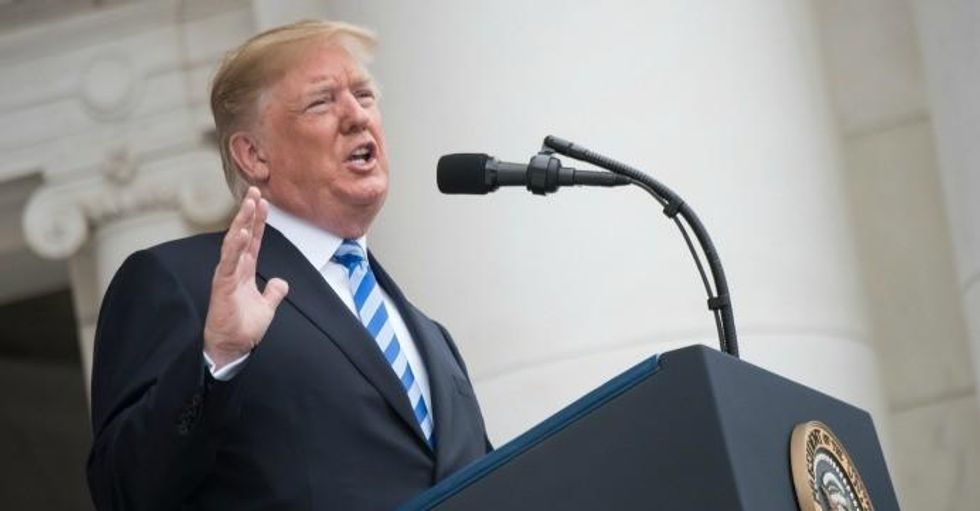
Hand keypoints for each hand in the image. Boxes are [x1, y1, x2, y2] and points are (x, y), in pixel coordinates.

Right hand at [203, 187, 288, 368]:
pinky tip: (242, 232)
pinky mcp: (223, 285)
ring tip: (249, 203)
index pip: (252, 241)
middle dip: (249, 213)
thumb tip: (281, 283)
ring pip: (234, 242)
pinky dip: (235, 246)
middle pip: (242, 235)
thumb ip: (274, 293)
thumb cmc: (243, 329)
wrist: (232, 348)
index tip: (262, 201)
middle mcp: (234, 269)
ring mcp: (227, 275)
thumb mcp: (266, 307)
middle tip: (255, 191)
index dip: (258, 221)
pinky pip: (229, 261)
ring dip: (242, 222)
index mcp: (244, 271)